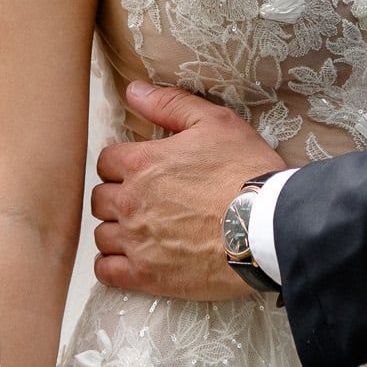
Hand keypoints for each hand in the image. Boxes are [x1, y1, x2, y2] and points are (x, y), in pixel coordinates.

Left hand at [91, 81, 281, 299]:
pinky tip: (128, 259)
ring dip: (115, 231)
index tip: (139, 171)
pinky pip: (106, 272)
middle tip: (141, 201)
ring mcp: (136, 241)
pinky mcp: (146, 275)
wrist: (267, 226)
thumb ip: (170, 104)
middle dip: (117, 197)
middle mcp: (130, 202)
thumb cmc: (245, 171)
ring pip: (101, 235)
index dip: (121, 164)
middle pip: (100, 199)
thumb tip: (134, 91)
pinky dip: (111, 265)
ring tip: (139, 231)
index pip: (106, 162)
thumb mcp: (215, 122)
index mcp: (142, 163)